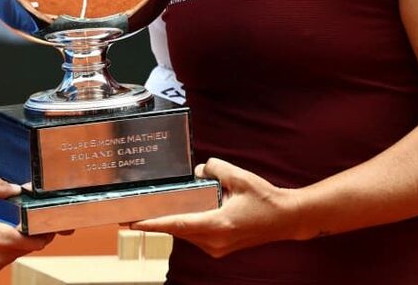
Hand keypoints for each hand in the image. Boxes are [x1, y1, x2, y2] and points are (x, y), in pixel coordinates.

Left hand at [130, 158, 300, 257]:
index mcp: (218, 225)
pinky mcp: (219, 249)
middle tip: (135, 211)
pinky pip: (195, 236)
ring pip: (186, 234)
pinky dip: (188, 224)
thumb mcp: (239, 176)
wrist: (285, 219)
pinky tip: (186, 211)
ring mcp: (217, 249)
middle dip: (158, 220)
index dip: (152, 223)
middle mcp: (214, 242)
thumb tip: (199, 170)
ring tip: (159, 208)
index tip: (132, 222)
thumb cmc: (264, 199)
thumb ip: (214, 168)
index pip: (177, 224)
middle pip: (178, 230)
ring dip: (174, 221)